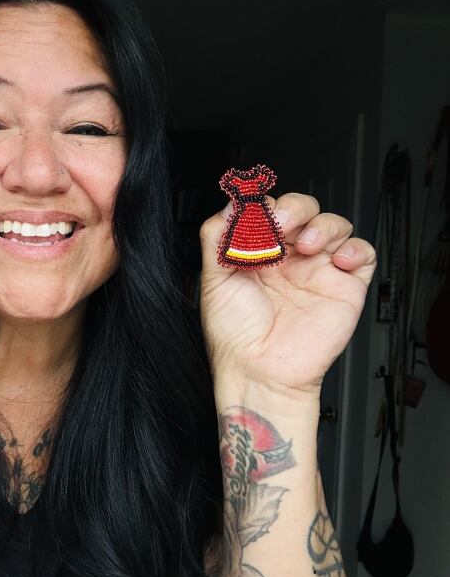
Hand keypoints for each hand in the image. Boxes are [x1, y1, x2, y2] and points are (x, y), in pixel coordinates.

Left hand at [199, 193, 375, 397]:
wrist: (260, 371)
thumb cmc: (235, 335)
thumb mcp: (214, 280)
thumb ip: (218, 239)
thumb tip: (230, 206)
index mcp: (258, 253)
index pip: (268, 211)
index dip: (264, 207)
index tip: (254, 216)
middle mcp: (289, 258)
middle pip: (303, 210)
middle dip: (294, 208)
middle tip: (280, 224)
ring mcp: (317, 270)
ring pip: (333, 225)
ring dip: (323, 225)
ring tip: (306, 245)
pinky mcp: (344, 286)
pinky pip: (363, 254)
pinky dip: (356, 248)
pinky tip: (336, 260)